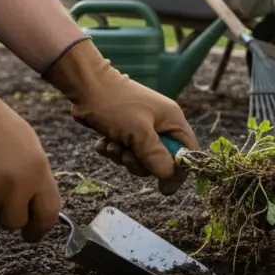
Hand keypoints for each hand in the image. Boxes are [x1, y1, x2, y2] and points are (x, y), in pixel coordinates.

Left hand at [42, 37, 198, 194]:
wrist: (86, 86)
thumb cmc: (116, 105)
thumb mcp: (138, 132)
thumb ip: (155, 155)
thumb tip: (169, 177)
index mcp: (173, 121)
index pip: (188, 152)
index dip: (179, 172)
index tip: (164, 188)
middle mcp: (161, 125)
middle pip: (162, 160)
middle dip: (140, 162)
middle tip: (126, 154)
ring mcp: (143, 128)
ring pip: (140, 158)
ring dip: (123, 156)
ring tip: (112, 143)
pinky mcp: (125, 131)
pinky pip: (124, 151)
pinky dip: (113, 150)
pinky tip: (103, 141)